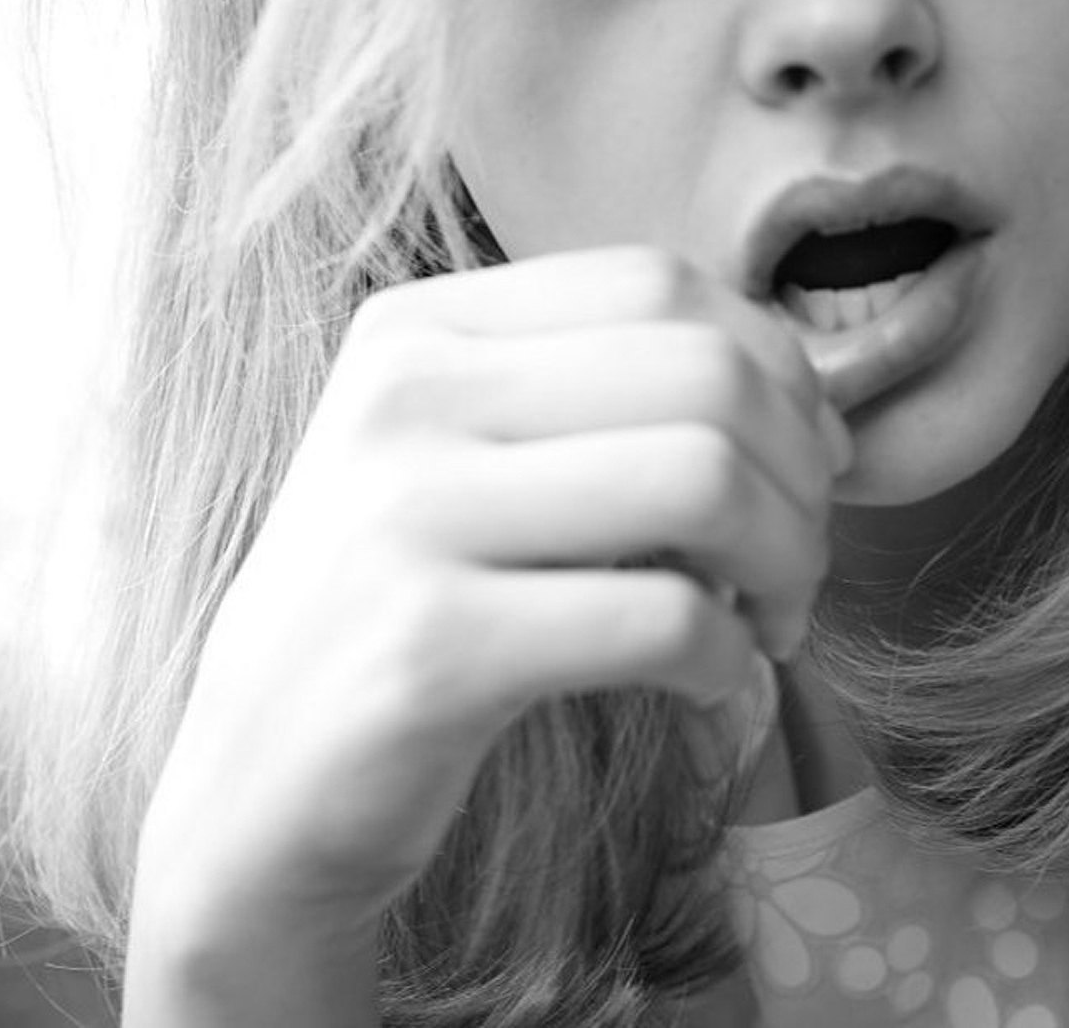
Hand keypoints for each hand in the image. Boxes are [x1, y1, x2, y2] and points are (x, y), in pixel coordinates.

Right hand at [128, 247, 848, 1014]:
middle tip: (797, 565)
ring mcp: (402, 518)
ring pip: (703, 480)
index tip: (802, 464)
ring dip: (786, 566)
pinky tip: (714, 690)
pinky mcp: (427, 651)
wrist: (255, 787)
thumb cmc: (403, 614)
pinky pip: (664, 621)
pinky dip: (730, 662)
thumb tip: (814, 402)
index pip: (660, 282)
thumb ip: (599, 401)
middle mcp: (400, 398)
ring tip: (770, 624)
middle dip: (802, 477)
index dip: (776, 368)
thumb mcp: (464, 463)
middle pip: (704, 372)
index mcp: (415, 329)